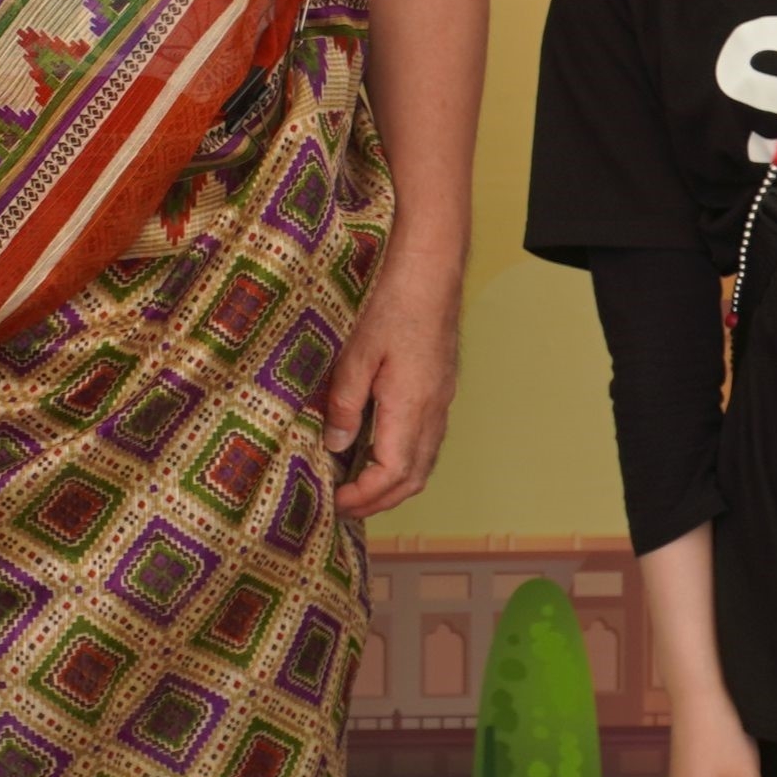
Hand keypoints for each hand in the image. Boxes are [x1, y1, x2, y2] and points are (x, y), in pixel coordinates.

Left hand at [325, 247, 457, 517]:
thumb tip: (337, 446)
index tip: (335, 501)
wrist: (430, 272)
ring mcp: (441, 402)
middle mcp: (433, 412)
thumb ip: (346, 404)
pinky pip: (427, 441)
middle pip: (413, 478)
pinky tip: (379, 450)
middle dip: (379, 500)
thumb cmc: (393, 305)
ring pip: (423, 462)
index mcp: (412, 407)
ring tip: (357, 486)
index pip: (393, 474)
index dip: (364, 497)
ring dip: (393, 483)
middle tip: (344, 504)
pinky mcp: (440, 390)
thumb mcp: (357, 354)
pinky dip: (403, 460)